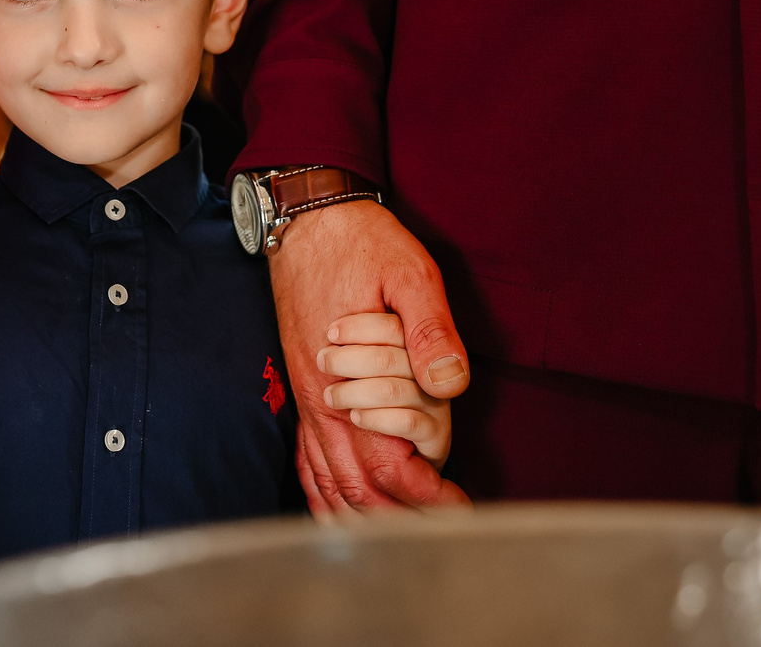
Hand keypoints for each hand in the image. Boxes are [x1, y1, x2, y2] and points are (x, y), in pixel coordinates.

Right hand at [269, 199, 469, 511]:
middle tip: (440, 540)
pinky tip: (340, 513)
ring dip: (360, 519)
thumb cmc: (363, 243)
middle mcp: (321, 402)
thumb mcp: (410, 272)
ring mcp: (306, 400)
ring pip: (326, 483)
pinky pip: (306, 461)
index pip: (387, 465)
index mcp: (348, 381)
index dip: (426, 498)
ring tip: (398, 542)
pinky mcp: (301, 391)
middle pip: (354, 489)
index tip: (459, 512)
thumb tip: (450, 382)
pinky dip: (323, 497)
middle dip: (396, 524)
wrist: (305, 218)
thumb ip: (431, 328)